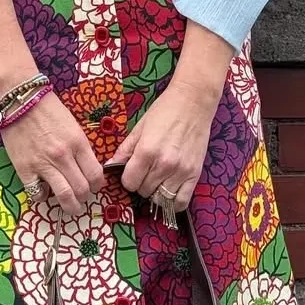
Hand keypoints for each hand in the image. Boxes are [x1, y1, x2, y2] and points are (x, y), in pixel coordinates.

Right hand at [1, 93, 104, 216]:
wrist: (19, 98)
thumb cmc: (47, 108)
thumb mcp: (72, 124)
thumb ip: (80, 147)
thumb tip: (85, 169)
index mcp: (78, 142)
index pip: (95, 175)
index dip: (97, 186)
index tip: (93, 187)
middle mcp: (63, 155)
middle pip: (82, 189)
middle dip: (85, 197)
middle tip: (82, 197)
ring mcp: (43, 164)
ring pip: (64, 196)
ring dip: (70, 206)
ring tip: (71, 207)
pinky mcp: (24, 169)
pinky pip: (37, 194)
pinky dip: (43, 197)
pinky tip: (44, 191)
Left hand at [108, 80, 218, 210]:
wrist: (193, 102)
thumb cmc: (164, 111)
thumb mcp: (140, 127)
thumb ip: (125, 149)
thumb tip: (110, 166)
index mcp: (146, 151)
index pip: (129, 182)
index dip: (127, 178)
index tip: (131, 171)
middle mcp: (163, 164)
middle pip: (144, 191)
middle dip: (141, 183)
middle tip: (146, 170)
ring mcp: (181, 172)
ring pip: (160, 199)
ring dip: (156, 191)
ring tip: (157, 178)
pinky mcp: (195, 175)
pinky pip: (181, 202)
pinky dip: (173, 201)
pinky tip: (170, 189)